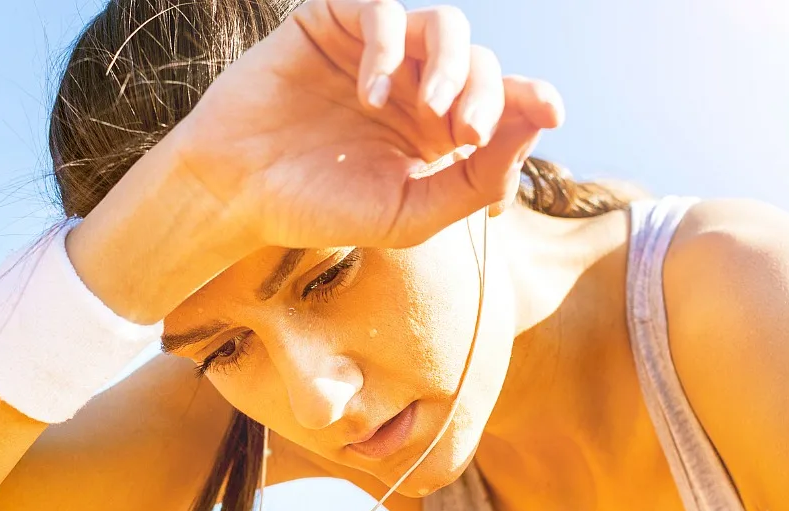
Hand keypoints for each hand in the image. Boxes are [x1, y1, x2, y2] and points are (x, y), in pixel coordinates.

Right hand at [172, 0, 563, 249]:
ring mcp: (376, 52)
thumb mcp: (410, 213)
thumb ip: (476, 179)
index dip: (532, 98)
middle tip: (467, 132)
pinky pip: (384, 11)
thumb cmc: (319, 209)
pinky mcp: (334, 23)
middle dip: (488, 94)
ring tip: (431, 110)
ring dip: (452, 63)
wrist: (235, 192)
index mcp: (437, 131)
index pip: (502, 102)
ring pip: (446, 26)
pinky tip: (370, 94)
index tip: (553, 112)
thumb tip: (540, 123)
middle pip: (482, 63)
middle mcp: (413, 86)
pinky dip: (388, 47)